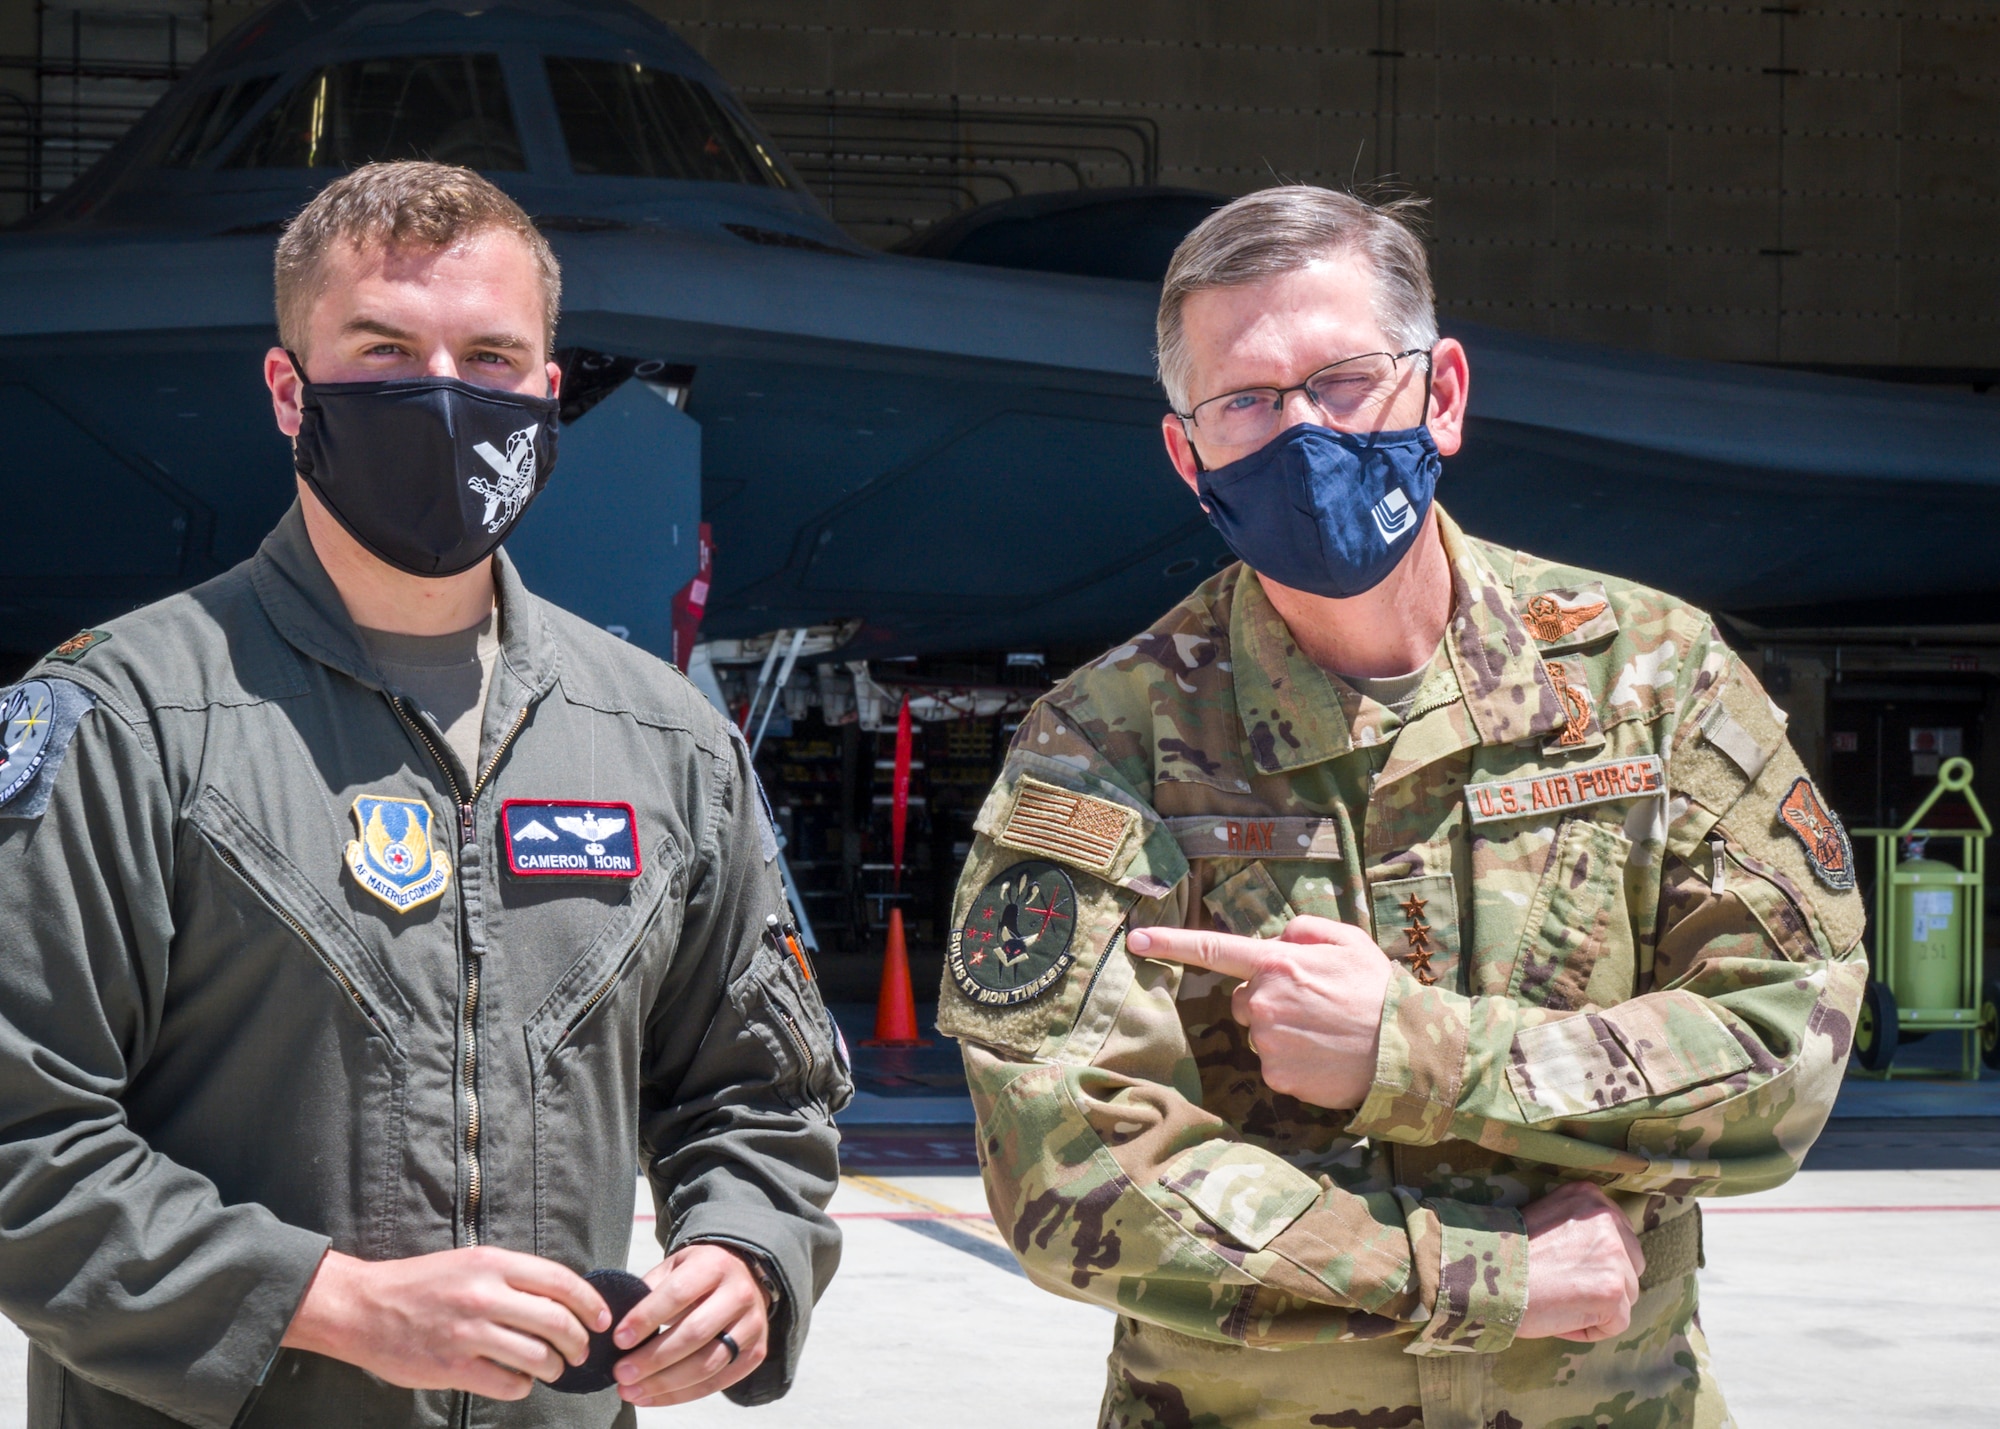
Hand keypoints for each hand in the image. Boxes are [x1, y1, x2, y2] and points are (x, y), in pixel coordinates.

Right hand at [281, 1247, 609, 1398]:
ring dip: (555, 1367)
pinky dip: (523, 1387)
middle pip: (557, 1321)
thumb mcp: (471, 1263)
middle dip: (579, 1341)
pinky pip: (508, 1383)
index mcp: (493, 1263)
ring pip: (538, 1356)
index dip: (590, 1302)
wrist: (363, 1307)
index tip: (602, 1319)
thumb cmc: (421, 1284)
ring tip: (553, 1369)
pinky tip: (519, 1382)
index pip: (560, 1281)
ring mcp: (468, 1332)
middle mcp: (484, 1294)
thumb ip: (513, 1277)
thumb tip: (561, 1298)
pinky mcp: (452, 1367)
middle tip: (581, 1351)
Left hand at [611, 1244, 771, 1406]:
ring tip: (632, 1391)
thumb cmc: (699, 1275)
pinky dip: (683, 1394)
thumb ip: (650, 1290)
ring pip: (707, 1363)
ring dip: (665, 1384)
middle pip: (694, 1334)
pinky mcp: (756, 1352)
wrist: (744, 1276)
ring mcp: (752, 1325)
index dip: (646, 1318)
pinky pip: (718, 1382)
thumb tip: (617, 1327)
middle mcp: (739, 1294)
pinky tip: (655, 1397)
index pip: (678, 1294)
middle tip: (622, 1373)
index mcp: (715, 1265)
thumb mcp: (675, 1267)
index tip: (619, 1340)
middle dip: (653, 1359)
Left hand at [1127, 915, 1394, 1109]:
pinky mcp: (1276, 1076)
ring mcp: (1267, 1041)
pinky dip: (1293, 1060)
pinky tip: (1323, 1055)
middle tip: (1312, 1004)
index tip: (1135, 939)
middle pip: (1242, 999)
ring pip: (1258, 1032)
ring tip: (1324, 1030)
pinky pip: (1272, 1063)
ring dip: (1282, 1030)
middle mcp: (1263, 1001)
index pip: (1213, 948)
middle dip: (1267, 999)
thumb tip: (1276, 942)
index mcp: (1277, 962)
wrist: (1406, 1048)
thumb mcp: (1346, 939)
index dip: (1170, 943)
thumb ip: (1303, 930)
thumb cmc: (1377, 989)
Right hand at [1516, 1181, 1646, 1341]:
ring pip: (1626, 1297)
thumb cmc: (1506, 1255)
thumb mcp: (1547, 1219)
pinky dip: (1589, 1329)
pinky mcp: (1613, 1291)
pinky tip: (1559, 1317)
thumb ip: (1581, 1228)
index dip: (1593, 1262)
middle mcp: (1608, 1219)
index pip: (1619, 1238)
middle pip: (1630, 1266)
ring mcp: (1614, 1255)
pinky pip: (1616, 1324)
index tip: (1564, 1269)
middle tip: (1563, 1288)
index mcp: (1590, 1197)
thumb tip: (1601, 1258)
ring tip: (1558, 1301)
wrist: (1485, 1276)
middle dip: (1603, 1283)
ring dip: (1597, 1307)